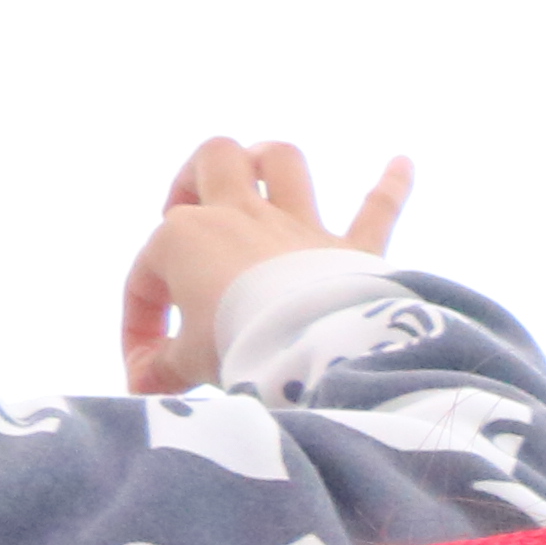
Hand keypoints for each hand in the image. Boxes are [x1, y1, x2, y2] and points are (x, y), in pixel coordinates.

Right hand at [119, 135, 405, 391]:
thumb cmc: (235, 347)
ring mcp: (299, 229)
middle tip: (187, 210)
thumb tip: (144, 385)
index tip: (151, 367)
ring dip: (269, 163)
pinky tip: (404, 164)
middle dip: (195, 175)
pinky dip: (391, 186)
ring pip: (281, 162)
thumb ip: (163, 369)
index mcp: (185, 237)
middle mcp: (241, 217)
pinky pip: (378, 209)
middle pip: (214, 159)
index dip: (141, 322)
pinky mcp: (352, 251)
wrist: (309, 349)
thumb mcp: (187, 364)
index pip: (148, 274)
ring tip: (258, 173)